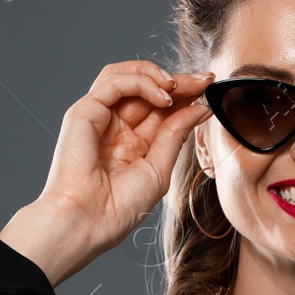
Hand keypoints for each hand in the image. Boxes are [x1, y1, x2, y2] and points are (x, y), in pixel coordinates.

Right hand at [21, 61, 213, 277]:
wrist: (90, 220)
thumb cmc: (121, 206)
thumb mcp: (159, 168)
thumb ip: (177, 134)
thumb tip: (202, 108)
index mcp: (132, 142)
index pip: (160, 107)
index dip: (185, 94)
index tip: (210, 87)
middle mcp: (115, 126)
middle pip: (147, 88)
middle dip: (178, 81)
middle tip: (205, 79)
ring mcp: (99, 116)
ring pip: (127, 76)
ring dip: (157, 74)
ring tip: (180, 85)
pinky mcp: (84, 111)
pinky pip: (114, 82)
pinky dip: (142, 82)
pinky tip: (164, 96)